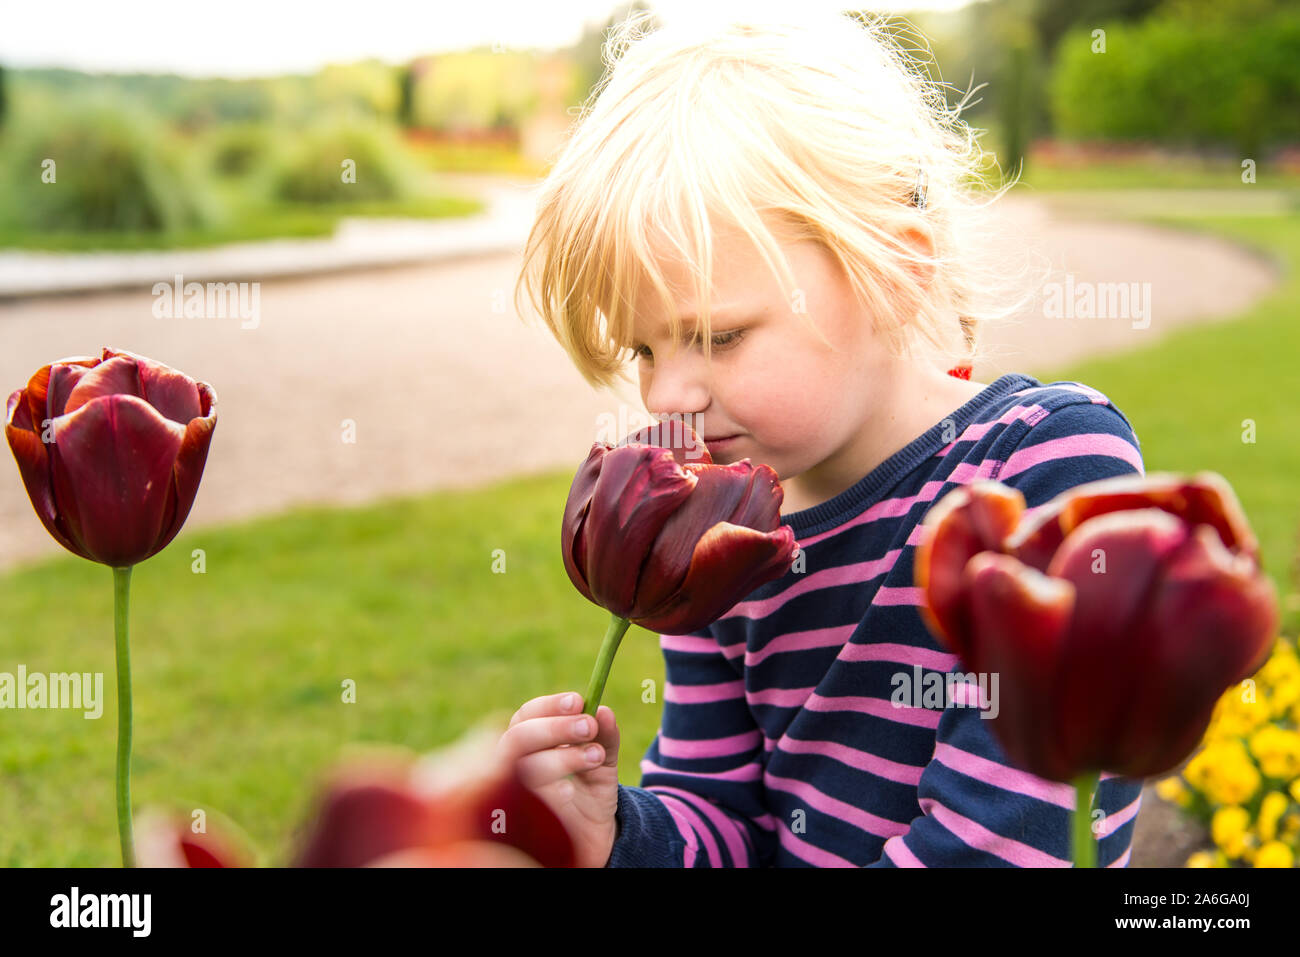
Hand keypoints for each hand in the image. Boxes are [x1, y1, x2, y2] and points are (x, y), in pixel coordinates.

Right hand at [497, 691, 619, 867]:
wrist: (592, 833)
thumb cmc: (590, 788)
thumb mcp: (603, 760)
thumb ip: (604, 736)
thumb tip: (604, 712)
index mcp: (530, 739)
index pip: (528, 714)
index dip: (550, 706)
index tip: (578, 701)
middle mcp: (513, 762)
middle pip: (519, 736)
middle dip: (555, 727)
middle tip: (589, 726)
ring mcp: (513, 790)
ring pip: (524, 766)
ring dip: (562, 756)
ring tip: (595, 756)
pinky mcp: (520, 817)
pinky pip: (526, 800)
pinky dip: (550, 789)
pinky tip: (571, 789)